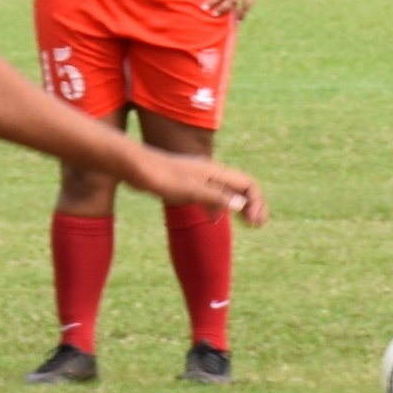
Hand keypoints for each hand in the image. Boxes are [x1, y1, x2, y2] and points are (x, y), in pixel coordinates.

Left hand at [135, 151, 268, 228]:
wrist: (136, 167)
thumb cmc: (162, 177)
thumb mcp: (191, 190)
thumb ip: (216, 196)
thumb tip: (241, 205)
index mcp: (216, 172)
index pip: (247, 184)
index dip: (256, 202)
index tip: (255, 223)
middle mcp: (211, 173)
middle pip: (240, 187)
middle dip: (252, 205)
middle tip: (257, 225)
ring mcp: (198, 178)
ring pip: (226, 192)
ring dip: (237, 206)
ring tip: (245, 223)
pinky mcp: (186, 184)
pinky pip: (210, 195)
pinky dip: (217, 207)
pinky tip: (214, 219)